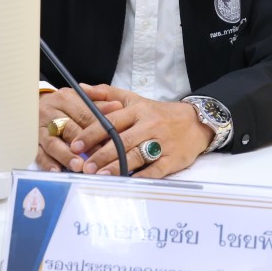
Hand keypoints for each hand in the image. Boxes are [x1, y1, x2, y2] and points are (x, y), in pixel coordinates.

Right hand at [36, 86, 122, 172]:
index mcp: (65, 98)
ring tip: (78, 166)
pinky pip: (38, 153)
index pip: (84, 114)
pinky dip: (47, 163)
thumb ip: (99, 105)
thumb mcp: (81, 99)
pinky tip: (56, 170)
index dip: (98, 129)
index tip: (110, 143)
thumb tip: (118, 107)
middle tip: (96, 158)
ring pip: (52, 142)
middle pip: (68, 128)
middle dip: (83, 145)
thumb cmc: (64, 105)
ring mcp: (39, 128)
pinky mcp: (32, 142)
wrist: (34, 105)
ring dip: (65, 155)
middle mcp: (50, 112)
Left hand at [69, 84, 213, 178]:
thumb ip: (107, 94)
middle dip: (101, 154)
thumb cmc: (159, 113)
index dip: (92, 133)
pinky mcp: (173, 159)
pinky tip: (127, 182)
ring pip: (137, 155)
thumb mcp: (135, 99)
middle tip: (85, 166)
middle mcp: (150, 125)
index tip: (75, 144)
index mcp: (139, 110)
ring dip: (117, 167)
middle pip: (122, 140)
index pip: (111, 121)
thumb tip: (81, 88)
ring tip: (100, 175)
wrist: (196, 123)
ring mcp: (162, 143)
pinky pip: (156, 170)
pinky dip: (142, 176)